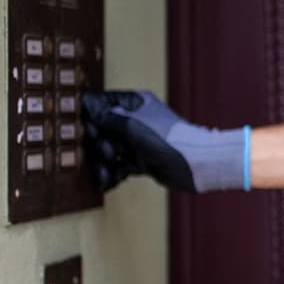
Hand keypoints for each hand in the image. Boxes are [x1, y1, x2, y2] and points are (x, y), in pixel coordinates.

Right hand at [81, 90, 247, 193]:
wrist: (192, 165)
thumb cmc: (167, 139)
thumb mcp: (132, 124)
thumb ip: (108, 118)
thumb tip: (90, 109)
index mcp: (136, 103)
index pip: (105, 104)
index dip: (93, 117)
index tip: (90, 129)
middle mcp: (137, 120)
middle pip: (104, 130)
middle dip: (101, 144)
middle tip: (111, 152)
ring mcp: (139, 141)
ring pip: (111, 150)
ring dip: (105, 162)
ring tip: (107, 172)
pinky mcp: (142, 160)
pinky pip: (121, 165)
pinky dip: (114, 173)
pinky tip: (110, 180)